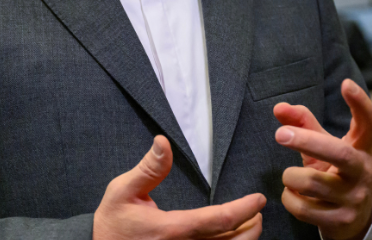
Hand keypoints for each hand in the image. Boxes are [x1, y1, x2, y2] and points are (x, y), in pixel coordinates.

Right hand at [93, 136, 264, 239]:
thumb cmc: (112, 223)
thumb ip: (148, 168)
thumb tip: (164, 142)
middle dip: (252, 228)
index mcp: (172, 229)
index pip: (219, 221)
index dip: (244, 210)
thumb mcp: (122, 190)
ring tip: (250, 225)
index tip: (259, 199)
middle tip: (258, 212)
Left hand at [274, 79, 371, 239]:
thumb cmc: (335, 173)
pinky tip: (295, 196)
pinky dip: (290, 198)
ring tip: (292, 176)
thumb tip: (278, 107)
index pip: (368, 123)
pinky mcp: (341, 220)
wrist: (354, 219)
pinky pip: (303, 207)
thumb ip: (303, 124)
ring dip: (290, 177)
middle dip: (306, 142)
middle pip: (338, 153)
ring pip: (310, 182)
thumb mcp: (324, 148)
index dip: (360, 103)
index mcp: (362, 149)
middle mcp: (363, 172)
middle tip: (280, 134)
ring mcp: (354, 198)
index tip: (346, 84)